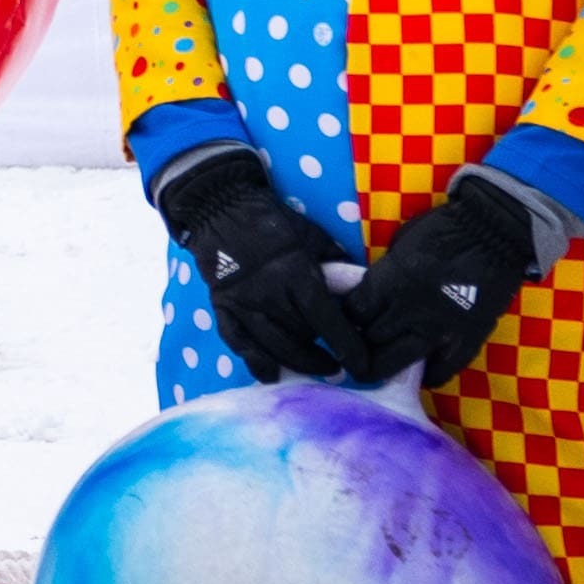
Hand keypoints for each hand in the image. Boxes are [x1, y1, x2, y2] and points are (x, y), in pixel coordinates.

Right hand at [146, 148, 372, 385]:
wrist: (221, 209)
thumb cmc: (273, 222)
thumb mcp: (312, 236)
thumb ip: (336, 263)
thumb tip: (360, 289)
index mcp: (296, 273)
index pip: (327, 320)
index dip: (347, 346)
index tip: (362, 364)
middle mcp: (269, 293)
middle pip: (301, 339)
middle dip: (323, 357)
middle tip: (338, 366)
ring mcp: (243, 302)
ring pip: (273, 346)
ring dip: (297, 362)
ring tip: (315, 368)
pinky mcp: (222, 306)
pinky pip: (238, 343)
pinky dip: (255, 362)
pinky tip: (271, 375)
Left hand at [347, 171, 552, 388]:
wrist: (494, 232)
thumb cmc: (442, 230)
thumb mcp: (399, 247)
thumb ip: (382, 276)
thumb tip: (368, 297)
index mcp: (389, 283)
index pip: (353, 315)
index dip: (346, 319)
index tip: (349, 320)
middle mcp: (410, 311)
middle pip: (370, 342)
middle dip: (360, 344)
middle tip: (359, 345)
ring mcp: (439, 330)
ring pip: (399, 363)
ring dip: (385, 363)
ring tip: (382, 362)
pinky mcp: (467, 341)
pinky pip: (441, 372)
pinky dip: (427, 374)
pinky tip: (420, 367)